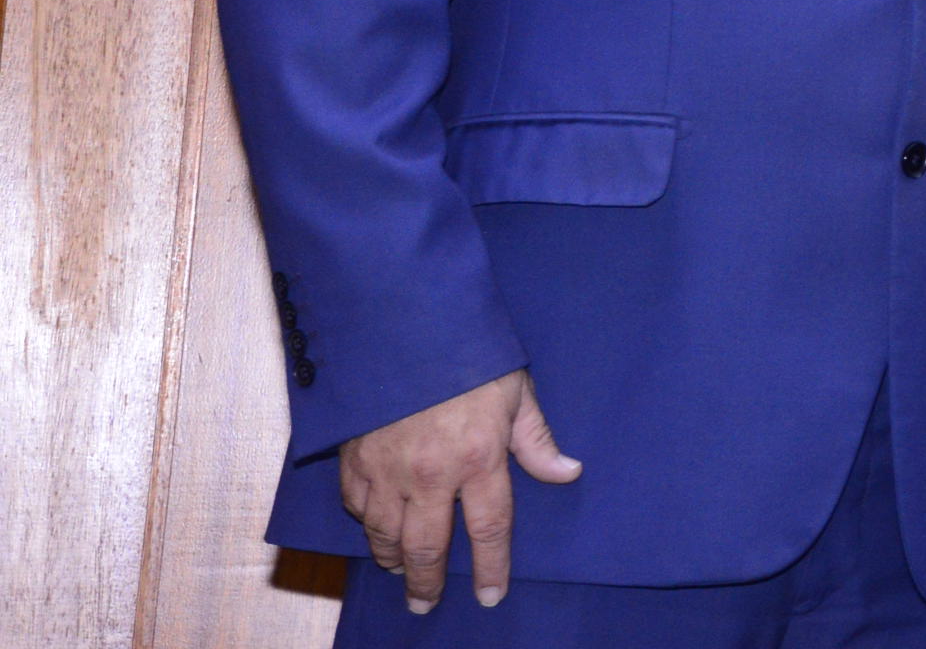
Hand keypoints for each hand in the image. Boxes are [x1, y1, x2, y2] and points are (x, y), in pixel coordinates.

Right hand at [339, 368, 580, 611]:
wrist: (404, 323)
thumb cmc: (468, 353)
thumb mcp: (515, 390)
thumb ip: (536, 440)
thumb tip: (569, 472)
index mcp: (477, 457)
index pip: (489, 528)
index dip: (492, 566)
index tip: (491, 595)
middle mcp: (429, 474)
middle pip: (427, 547)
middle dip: (427, 582)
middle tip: (426, 604)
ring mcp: (387, 469)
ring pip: (385, 535)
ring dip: (392, 559)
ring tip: (399, 572)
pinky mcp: (353, 457)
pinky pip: (356, 506)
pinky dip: (365, 525)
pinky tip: (373, 531)